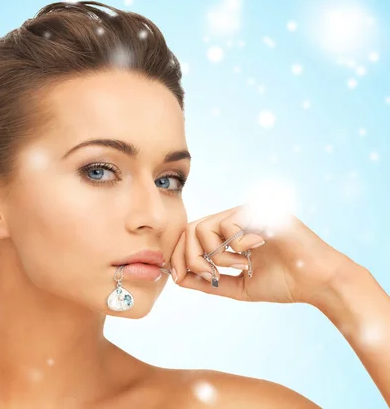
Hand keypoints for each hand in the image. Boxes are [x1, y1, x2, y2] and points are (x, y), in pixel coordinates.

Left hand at [169, 204, 358, 306]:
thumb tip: (178, 279)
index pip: (190, 236)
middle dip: (191, 257)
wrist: (316, 281)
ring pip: (205, 228)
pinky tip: (256, 250)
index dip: (179, 255)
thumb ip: (209, 282)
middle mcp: (234, 219)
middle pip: (191, 229)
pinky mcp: (257, 210)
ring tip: (242, 265)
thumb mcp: (238, 286)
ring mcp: (245, 212)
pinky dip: (236, 245)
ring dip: (217, 255)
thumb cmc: (284, 282)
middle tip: (212, 275)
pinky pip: (228, 225)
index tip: (179, 276)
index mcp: (228, 234)